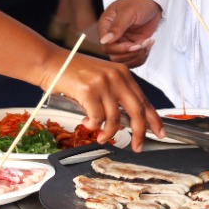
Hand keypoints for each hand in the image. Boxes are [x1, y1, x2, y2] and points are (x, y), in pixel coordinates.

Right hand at [48, 50, 163, 150]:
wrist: (49, 62)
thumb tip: (125, 119)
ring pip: (115, 119)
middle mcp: (116, 77)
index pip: (144, 99)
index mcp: (122, 73)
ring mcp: (103, 83)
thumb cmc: (71, 72)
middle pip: (137, 111)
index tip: (159, 132)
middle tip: (137, 146)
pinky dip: (93, 126)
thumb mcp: (100, 77)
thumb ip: (114, 93)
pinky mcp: (88, 91)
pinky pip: (97, 118)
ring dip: (108, 133)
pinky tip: (87, 124)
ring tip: (101, 137)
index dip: (154, 118)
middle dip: (139, 132)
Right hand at [97, 0, 162, 68]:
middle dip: (131, 53)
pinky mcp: (132, 47)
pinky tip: (148, 44)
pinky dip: (143, 56)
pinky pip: (134, 60)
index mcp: (106, 26)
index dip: (120, 49)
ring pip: (124, 61)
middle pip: (114, 56)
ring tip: (148, 42)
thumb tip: (104, 40)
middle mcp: (112, 37)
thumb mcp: (128, 12)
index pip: (106, 46)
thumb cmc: (138, 3)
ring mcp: (122, 43)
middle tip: (144, 43)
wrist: (152, 2)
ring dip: (138, 56)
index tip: (133, 44)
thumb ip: (117, 26)